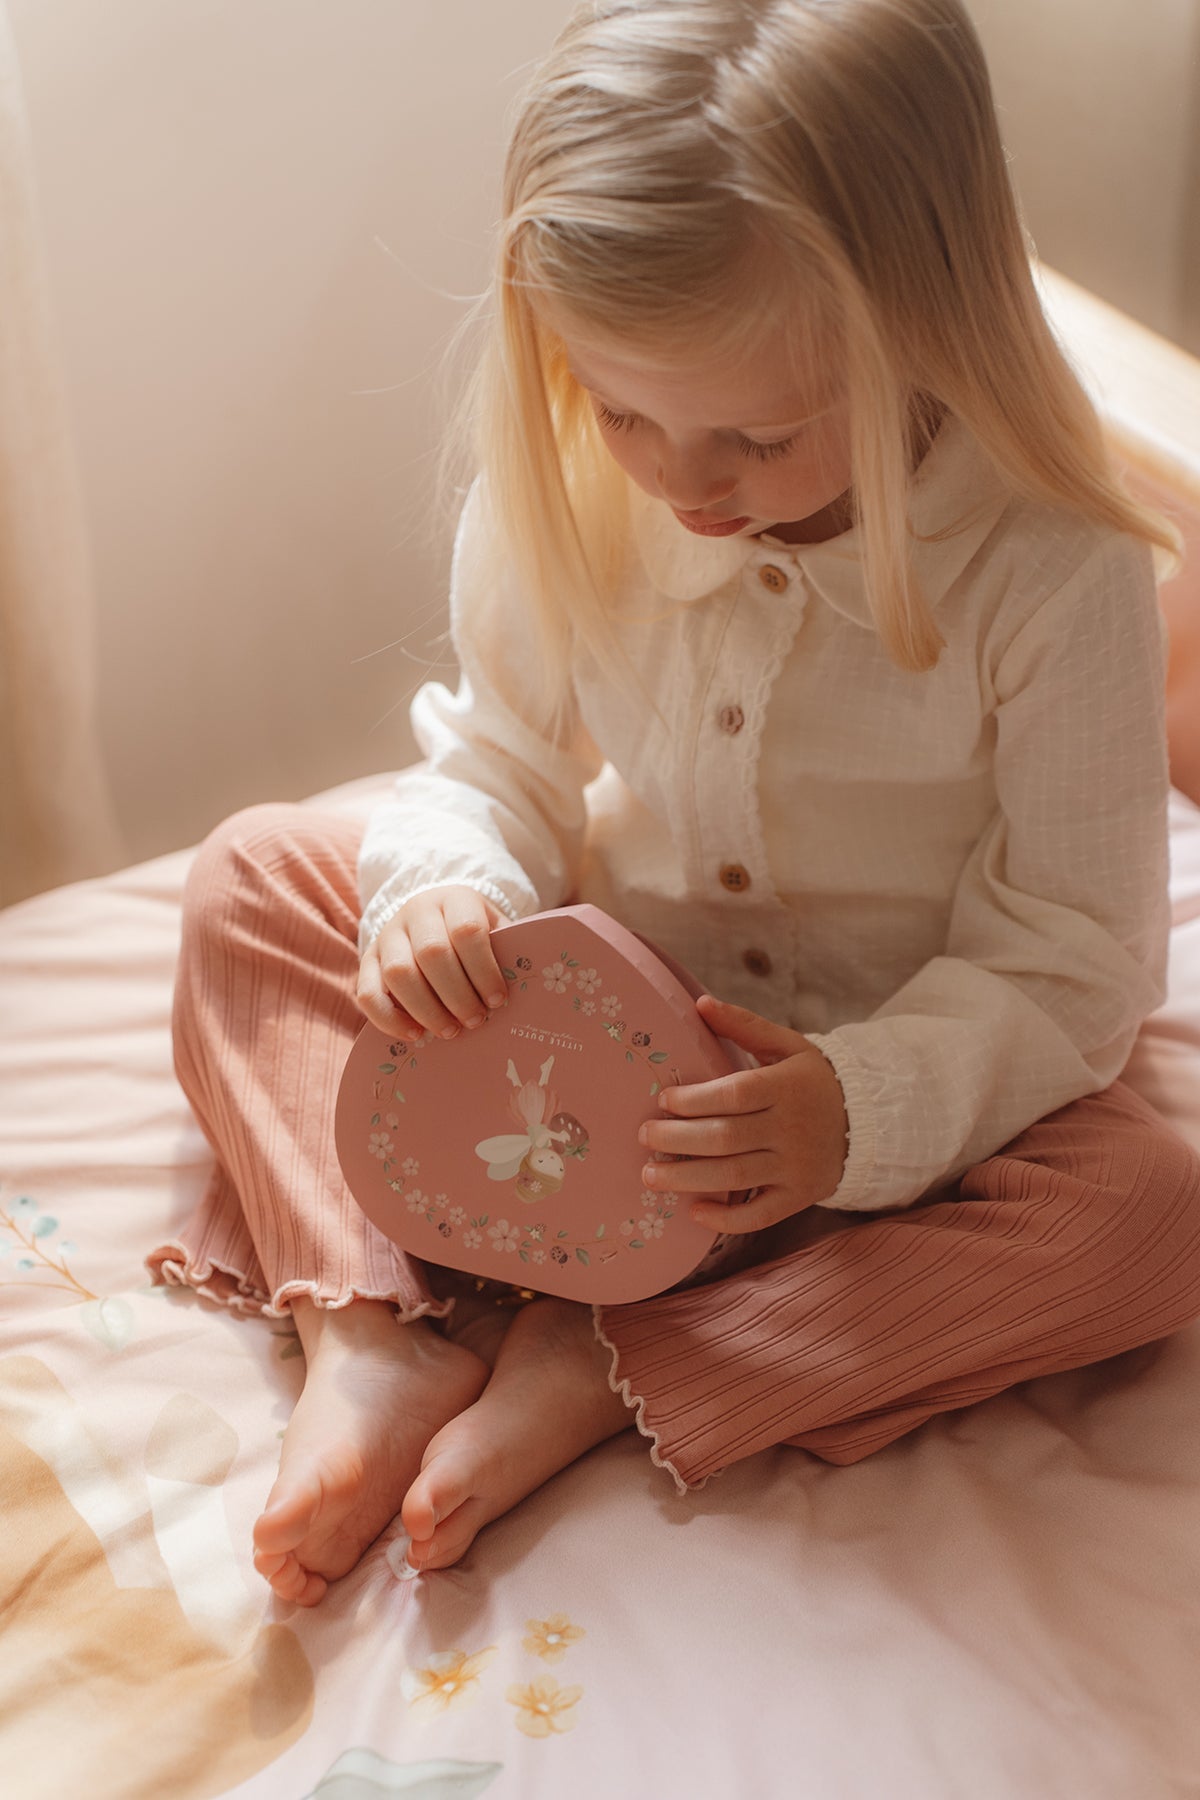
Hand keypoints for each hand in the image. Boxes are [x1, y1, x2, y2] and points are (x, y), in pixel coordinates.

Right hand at [356, 886, 506, 1039]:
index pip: (467, 930)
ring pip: (398, 973)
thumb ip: (508, 952)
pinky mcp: (367, 959)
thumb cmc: (473, 935)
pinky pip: (367, 993)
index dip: (483, 969)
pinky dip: (389, 1019)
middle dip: (457, 995)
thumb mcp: (495, 930)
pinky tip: (415, 1034)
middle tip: (476, 1021)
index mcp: (455, 899)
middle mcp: (416, 911)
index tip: (498, 1001)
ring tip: (450, 1032)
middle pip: (432, 953)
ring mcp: (387, 934)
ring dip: (427, 1009)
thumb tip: (528, 989)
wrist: (433, 919)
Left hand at [638, 995, 848, 1233]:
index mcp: (787, 1087)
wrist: (867, 1121)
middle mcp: (792, 1128)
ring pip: (734, 1177)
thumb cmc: (813, 1080)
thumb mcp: (787, 1045)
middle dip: (677, 1140)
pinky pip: (759, 1215)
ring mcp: (796, 1167)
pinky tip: (693, 1212)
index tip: (663, 1100)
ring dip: (687, 1179)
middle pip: (726, 1138)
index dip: (694, 1100)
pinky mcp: (798, 1196)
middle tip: (645, 1137)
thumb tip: (700, 1003)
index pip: (734, 1095)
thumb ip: (744, 1025)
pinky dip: (725, 1219)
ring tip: (650, 1175)